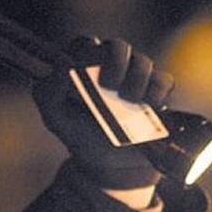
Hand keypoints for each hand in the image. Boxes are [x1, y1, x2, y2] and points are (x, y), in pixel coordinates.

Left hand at [32, 37, 173, 188]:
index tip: (84, 69)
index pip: (86, 44)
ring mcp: (137, 78)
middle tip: (109, 85)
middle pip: (118, 46)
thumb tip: (62, 66)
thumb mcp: (55, 119)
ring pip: (143, 62)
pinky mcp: (157, 93)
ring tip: (130, 102)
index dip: (87, 52)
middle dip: (115, 61)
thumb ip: (47, 92)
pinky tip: (149, 105)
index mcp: (85, 66)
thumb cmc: (80, 136)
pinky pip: (164, 80)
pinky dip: (157, 91)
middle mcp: (112, 67)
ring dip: (137, 80)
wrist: (110, 167)